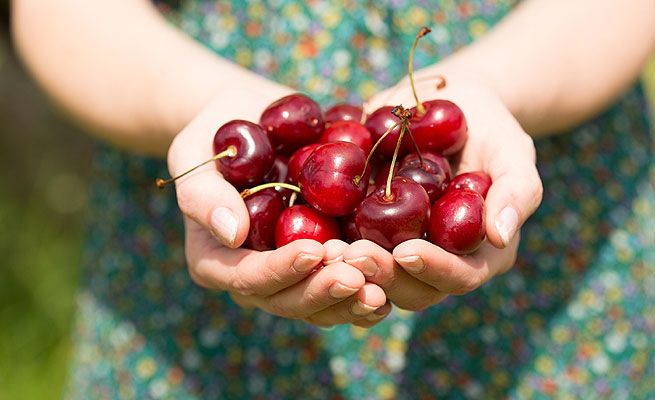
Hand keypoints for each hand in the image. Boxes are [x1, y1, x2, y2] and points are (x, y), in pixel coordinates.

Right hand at [167, 94, 390, 327]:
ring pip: (320, 305)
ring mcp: (290, 273)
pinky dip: (369, 289)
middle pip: (288, 301)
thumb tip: (230, 233)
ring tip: (382, 288)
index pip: (247, 278)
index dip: (280, 270)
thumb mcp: (194, 152)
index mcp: (217, 260)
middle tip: (359, 277)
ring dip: (351, 300)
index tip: (313, 250)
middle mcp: (254, 276)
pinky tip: (395, 280)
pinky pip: (344, 287)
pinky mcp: (321, 261)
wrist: (251, 122)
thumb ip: (202, 193)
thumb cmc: (215, 134)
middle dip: (323, 292)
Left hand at [349, 75, 542, 308]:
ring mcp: (402, 250)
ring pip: (376, 279)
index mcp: (478, 253)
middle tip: (351, 254)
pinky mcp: (371, 234)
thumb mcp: (511, 150)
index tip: (405, 251)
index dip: (433, 270)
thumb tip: (500, 236)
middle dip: (382, 275)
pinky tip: (310, 237)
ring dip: (351, 271)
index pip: (460, 277)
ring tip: (326, 250)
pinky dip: (331, 250)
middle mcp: (439, 261)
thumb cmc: (489, 128)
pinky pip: (350, 251)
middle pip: (411, 289)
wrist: (449, 105)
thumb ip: (516, 191)